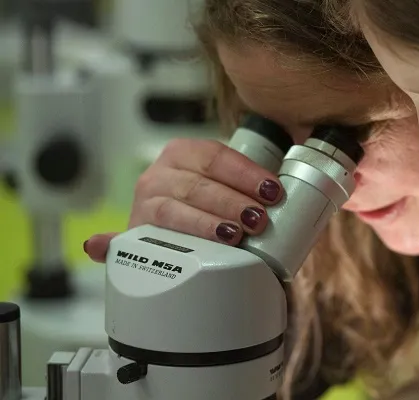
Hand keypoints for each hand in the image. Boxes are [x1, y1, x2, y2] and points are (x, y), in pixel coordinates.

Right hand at [83, 138, 283, 261]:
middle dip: (232, 202)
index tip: (272, 192)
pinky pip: (123, 240)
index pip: (216, 157)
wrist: (180, 230)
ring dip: (202, 224)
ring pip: (173, 210)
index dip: (246, 174)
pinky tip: (104, 245)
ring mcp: (144, 202)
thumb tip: (284, 191)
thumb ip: (255, 187)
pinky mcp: (132, 233)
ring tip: (231, 236)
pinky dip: (111, 245)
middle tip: (259, 220)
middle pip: (198, 185)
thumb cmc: (215, 204)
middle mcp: (161, 174)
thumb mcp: (229, 186)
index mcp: (185, 153)